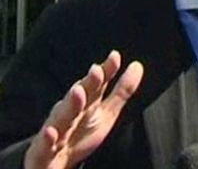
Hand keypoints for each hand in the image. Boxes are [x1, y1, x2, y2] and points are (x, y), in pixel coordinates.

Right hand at [24, 51, 143, 168]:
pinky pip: (44, 145)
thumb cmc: (80, 134)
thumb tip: (137, 65)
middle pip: (80, 96)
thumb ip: (122, 91)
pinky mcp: (43, 151)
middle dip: (87, 83)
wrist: (54, 163)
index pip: (97, 85)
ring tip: (78, 92)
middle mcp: (70, 113)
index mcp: (86, 104)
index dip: (106, 71)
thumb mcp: (106, 113)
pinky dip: (47, 138)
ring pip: (62, 116)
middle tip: (97, 70)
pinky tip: (51, 131)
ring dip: (70, 104)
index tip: (115, 57)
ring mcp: (56, 130)